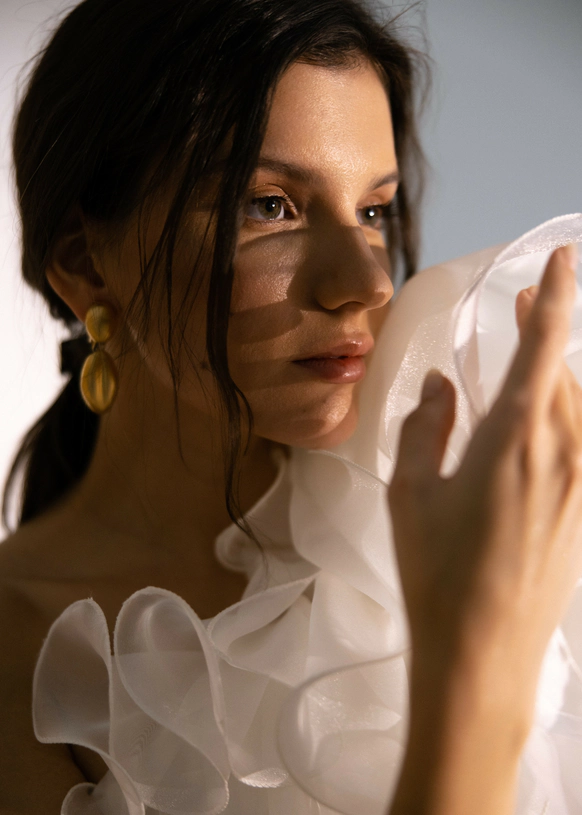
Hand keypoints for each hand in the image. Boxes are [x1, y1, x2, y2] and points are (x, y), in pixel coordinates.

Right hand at [388, 244, 581, 714]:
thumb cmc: (438, 573)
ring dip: (559, 370)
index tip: (563, 255)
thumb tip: (442, 384)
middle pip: (565, 370)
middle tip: (525, 301)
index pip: (544, 345)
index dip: (555, 294)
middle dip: (548, 328)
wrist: (485, 654)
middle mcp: (564, 453)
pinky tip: (542, 419)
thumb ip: (426, 426)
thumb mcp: (410, 492)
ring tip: (533, 355)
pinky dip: (568, 412)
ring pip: (580, 404)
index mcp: (516, 438)